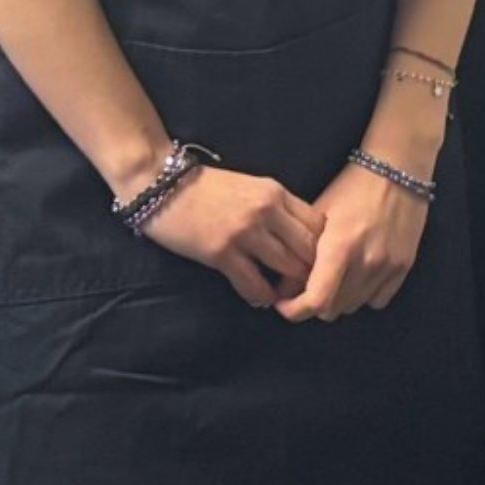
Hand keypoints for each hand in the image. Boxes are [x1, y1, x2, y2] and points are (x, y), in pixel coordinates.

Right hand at [142, 166, 323, 309]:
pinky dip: (262, 296)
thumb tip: (297, 233)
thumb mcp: (250, 186)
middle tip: (308, 284)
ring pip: (287, 266)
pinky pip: (253, 283)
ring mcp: (245, 232)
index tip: (317, 260)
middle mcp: (266, 210)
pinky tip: (262, 300)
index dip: (322, 245)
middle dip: (312, 268)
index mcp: (275, 192)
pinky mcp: (221, 253)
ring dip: (290, 286)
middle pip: (309, 246)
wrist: (162, 184)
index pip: (317, 222)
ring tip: (288, 296)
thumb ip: (275, 205)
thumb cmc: (206, 187)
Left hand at [277, 159, 431, 320]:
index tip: (284, 304)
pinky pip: (378, 300)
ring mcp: (389, 266)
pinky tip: (358, 276)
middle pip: (332, 309)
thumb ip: (301, 255)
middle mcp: (367, 262)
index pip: (315, 302)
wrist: (398, 168)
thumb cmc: (352, 187)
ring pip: (353, 306)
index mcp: (340, 247)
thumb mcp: (318, 216)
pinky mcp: (405, 266)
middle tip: (308, 283)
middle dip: (314, 302)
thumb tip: (285, 289)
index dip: (294, 311)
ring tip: (334, 277)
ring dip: (338, 299)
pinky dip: (363, 295)